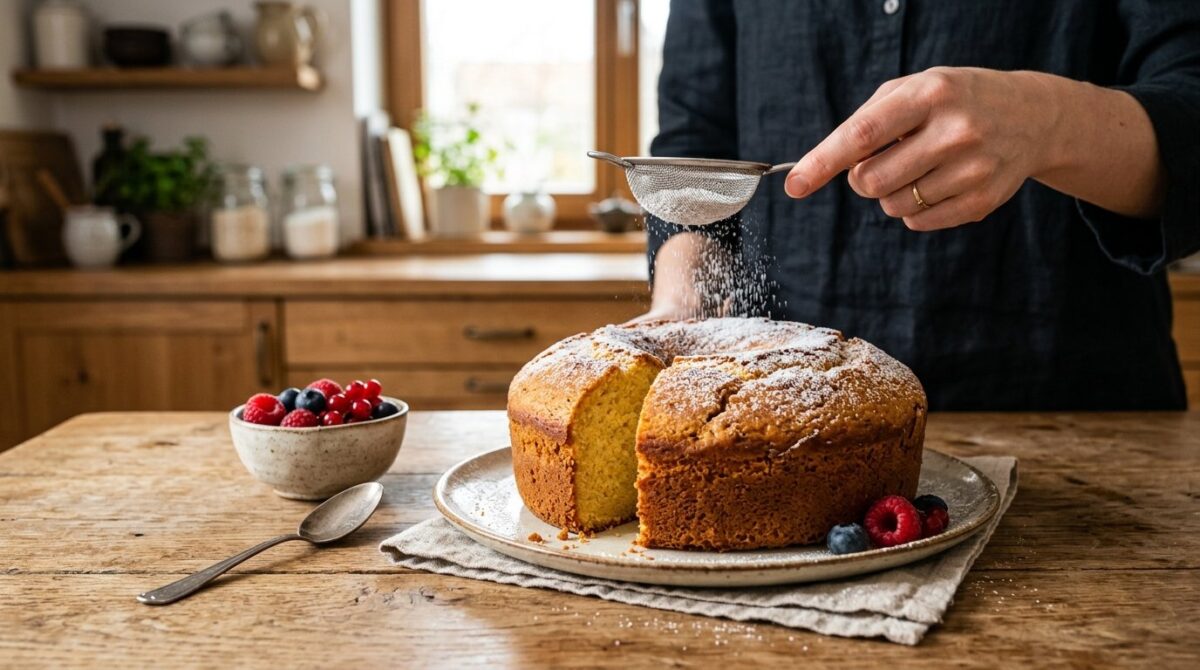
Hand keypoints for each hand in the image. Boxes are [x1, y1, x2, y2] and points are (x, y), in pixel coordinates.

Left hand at [785, 67, 1060, 229]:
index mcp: (930, 95)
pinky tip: (937, 183)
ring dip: (891, 193)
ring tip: (919, 166)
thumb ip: (866, 122)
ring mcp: (973, 169)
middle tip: (882, 161)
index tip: (795, 184)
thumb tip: (821, 166)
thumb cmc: (953, 101)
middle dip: (862, 178)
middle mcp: (955, 131)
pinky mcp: (982, 201)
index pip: (864, 134)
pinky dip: (915, 209)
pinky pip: (918, 223)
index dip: (824, 162)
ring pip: (893, 206)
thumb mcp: (913, 91)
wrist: (1030, 116)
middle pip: (871, 182)